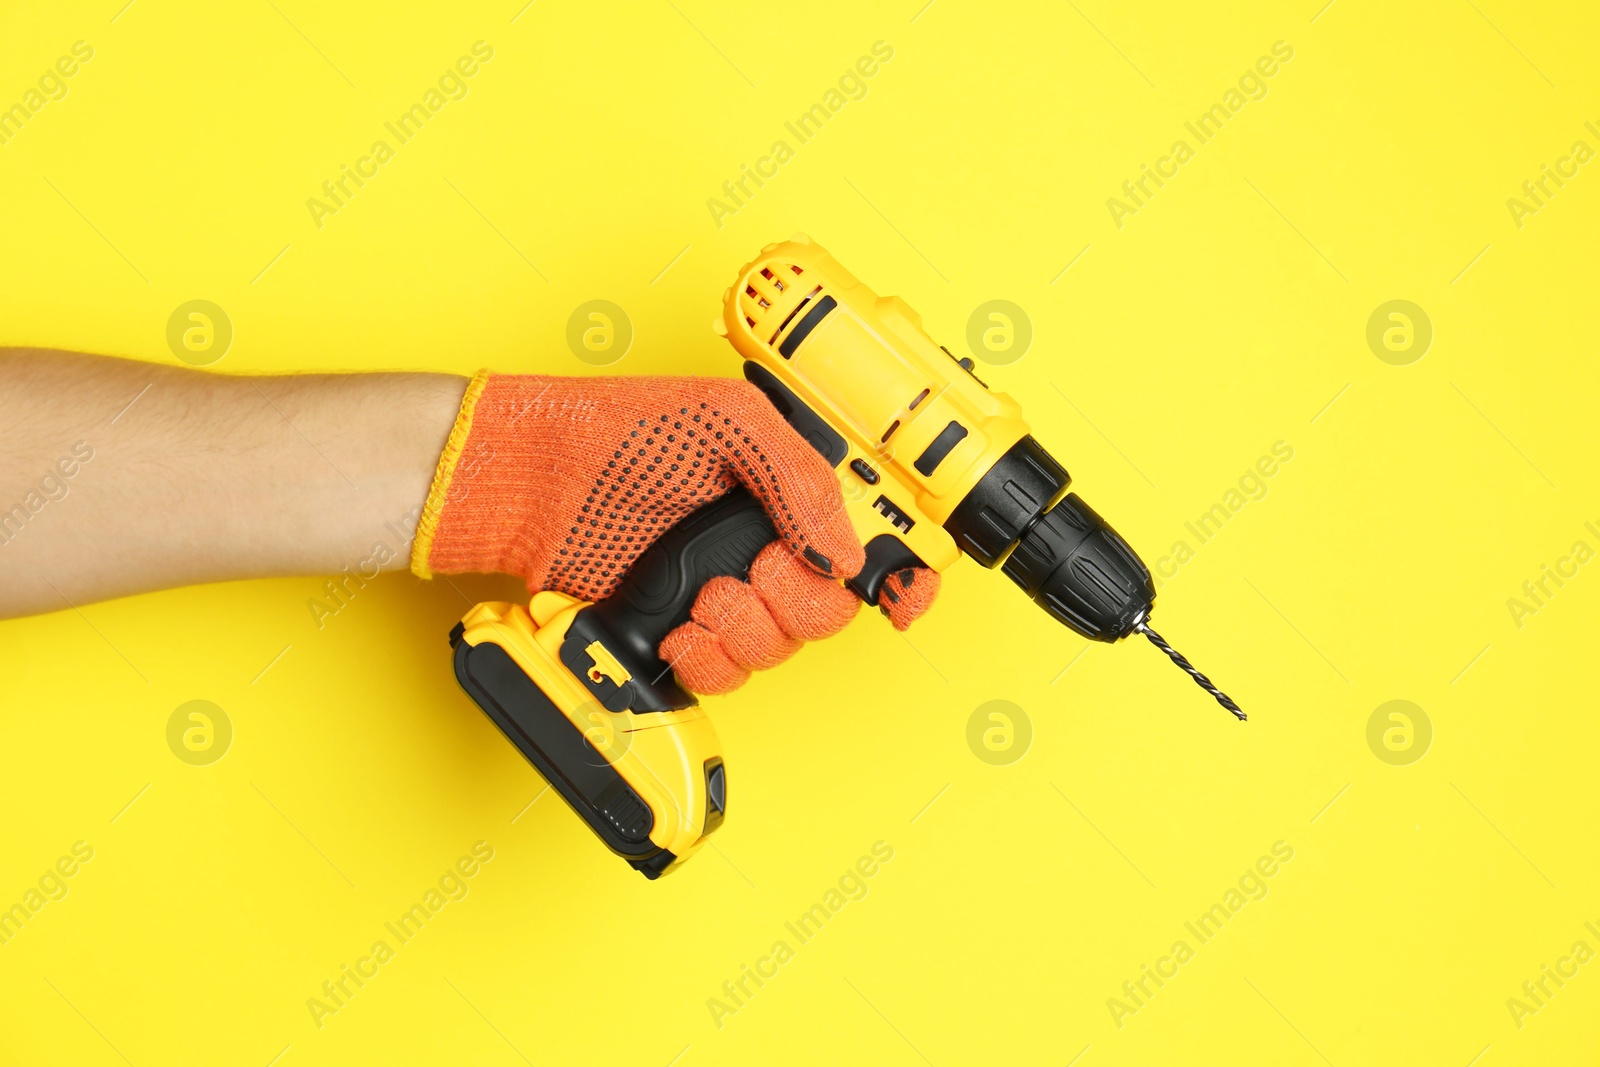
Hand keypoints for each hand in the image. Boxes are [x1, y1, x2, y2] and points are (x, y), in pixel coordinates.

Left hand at [413, 373, 940, 692]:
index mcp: (788, 491)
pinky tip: (683, 632)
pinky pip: (724, 675)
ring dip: (745, 632)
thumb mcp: (727, 422)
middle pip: (829, 611)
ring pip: (779, 650)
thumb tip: (842, 552)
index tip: (903, 597)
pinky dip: (707, 662)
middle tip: (753, 568)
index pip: (869, 542)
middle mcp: (762, 545)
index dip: (901, 576)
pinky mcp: (680, 631)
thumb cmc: (618, 430)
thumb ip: (799, 480)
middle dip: (795, 601)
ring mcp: (722, 592)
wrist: (533, 481)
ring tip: (704, 597)